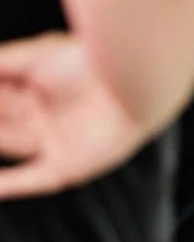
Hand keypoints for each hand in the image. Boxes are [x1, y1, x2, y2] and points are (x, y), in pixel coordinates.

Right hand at [0, 33, 152, 199]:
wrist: (133, 82)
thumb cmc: (86, 62)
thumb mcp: (35, 56)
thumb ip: (1, 62)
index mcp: (41, 85)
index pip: (1, 95)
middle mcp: (46, 113)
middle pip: (3, 121)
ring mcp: (55, 140)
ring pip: (10, 145)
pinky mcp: (67, 165)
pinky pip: (31, 180)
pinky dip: (9, 185)